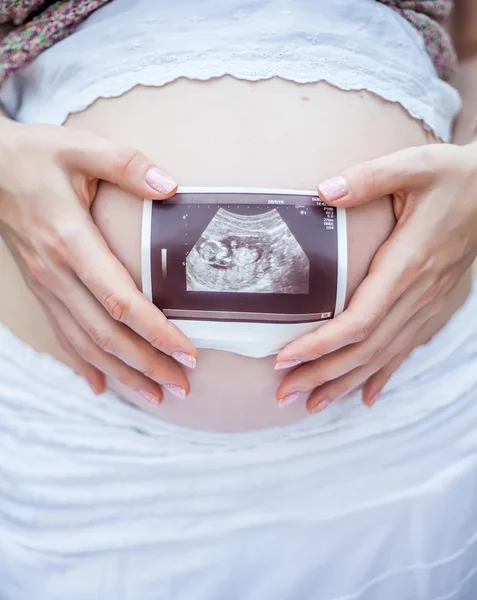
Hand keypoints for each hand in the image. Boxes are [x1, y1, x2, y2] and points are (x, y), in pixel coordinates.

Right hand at [0, 119, 196, 403]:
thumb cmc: (36, 156)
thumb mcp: (81, 147)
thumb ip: (127, 165)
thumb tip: (170, 186)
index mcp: (71, 241)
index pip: (120, 300)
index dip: (156, 331)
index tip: (187, 352)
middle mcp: (56, 274)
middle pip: (107, 334)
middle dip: (147, 365)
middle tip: (182, 387)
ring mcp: (46, 287)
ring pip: (85, 344)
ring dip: (122, 373)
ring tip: (155, 397)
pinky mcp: (41, 290)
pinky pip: (62, 336)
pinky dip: (84, 365)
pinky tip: (102, 386)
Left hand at [275, 143, 476, 411]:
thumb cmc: (452, 178)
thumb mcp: (413, 165)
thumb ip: (368, 178)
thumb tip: (324, 192)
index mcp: (407, 264)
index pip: (358, 320)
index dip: (320, 345)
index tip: (284, 360)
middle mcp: (419, 295)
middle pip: (364, 349)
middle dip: (321, 375)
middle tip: (284, 394)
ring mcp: (430, 307)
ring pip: (383, 357)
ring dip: (345, 383)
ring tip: (311, 404)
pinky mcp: (436, 309)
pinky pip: (406, 351)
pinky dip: (383, 375)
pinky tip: (365, 396)